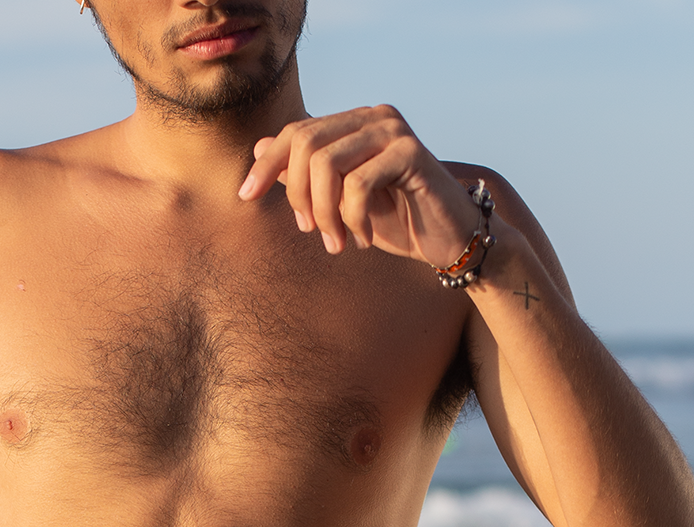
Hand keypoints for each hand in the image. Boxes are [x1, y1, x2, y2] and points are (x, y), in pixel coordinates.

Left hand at [238, 105, 481, 267]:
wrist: (447, 240)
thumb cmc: (395, 221)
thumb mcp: (338, 201)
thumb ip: (305, 175)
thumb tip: (259, 148)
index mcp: (353, 124)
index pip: (296, 132)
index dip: (266, 164)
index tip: (246, 197)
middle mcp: (373, 117)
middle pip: (305, 144)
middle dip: (298, 196)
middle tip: (311, 232)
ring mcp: (393, 130)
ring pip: (327, 164)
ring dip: (325, 213)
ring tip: (338, 243)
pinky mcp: (411, 152)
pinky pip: (358, 184)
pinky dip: (353, 219)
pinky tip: (363, 240)